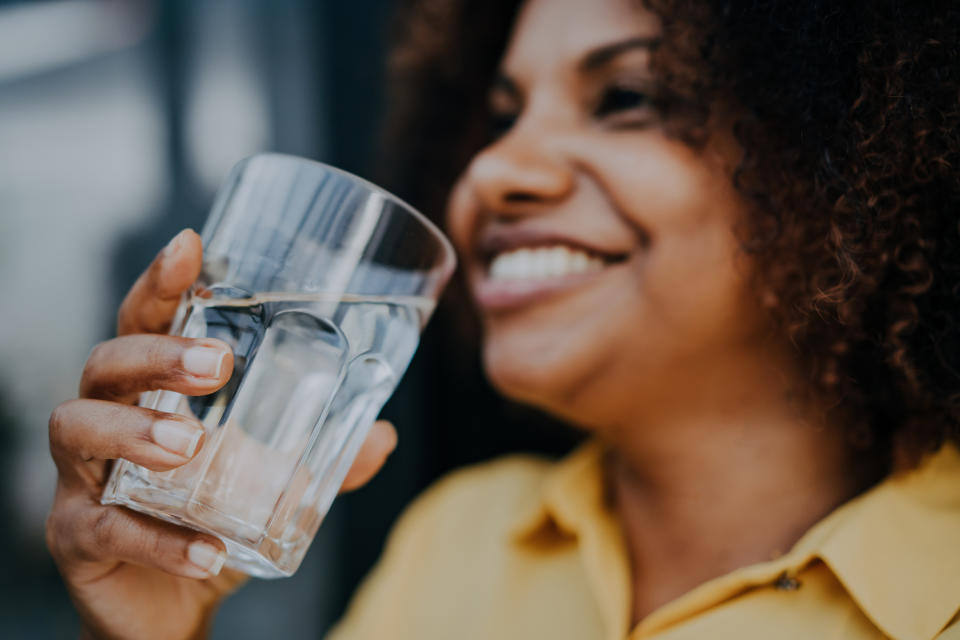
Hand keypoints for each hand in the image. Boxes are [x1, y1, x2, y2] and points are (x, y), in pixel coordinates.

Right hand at [46, 230, 397, 639]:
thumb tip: (382, 434)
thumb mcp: (268, 480)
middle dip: (156, 354)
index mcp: (151, 390)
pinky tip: (208, 551)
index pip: (145, 321)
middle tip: (215, 364)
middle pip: (107, 362)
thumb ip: (320, 456)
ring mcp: (83, 476)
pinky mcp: (76, 536)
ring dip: (134, 430)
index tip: (191, 244)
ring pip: (79, 428)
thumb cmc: (209, 514)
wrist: (170, 602)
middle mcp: (107, 418)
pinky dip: (158, 538)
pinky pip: (103, 528)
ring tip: (188, 445)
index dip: (161, 281)